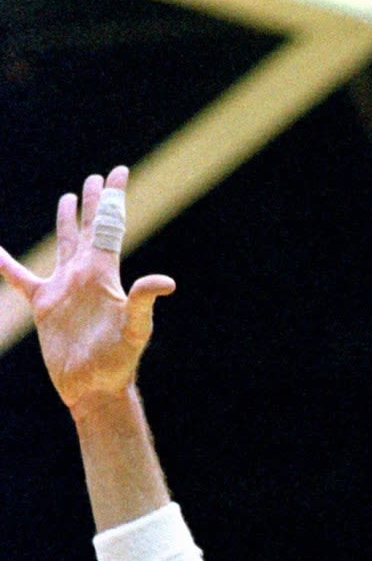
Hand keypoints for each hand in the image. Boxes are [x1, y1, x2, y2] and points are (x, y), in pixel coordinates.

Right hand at [0, 166, 173, 409]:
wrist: (94, 390)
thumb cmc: (118, 363)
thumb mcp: (134, 331)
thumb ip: (143, 303)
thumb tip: (166, 281)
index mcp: (103, 274)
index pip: (110, 226)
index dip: (113, 198)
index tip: (118, 170)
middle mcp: (85, 275)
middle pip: (89, 228)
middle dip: (92, 202)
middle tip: (94, 177)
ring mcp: (64, 288)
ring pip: (63, 245)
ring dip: (65, 222)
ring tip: (66, 200)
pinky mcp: (45, 306)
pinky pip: (21, 278)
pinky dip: (6, 264)